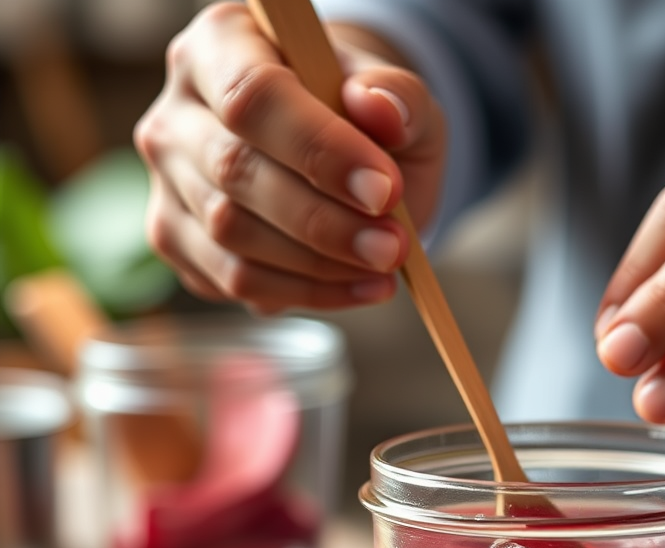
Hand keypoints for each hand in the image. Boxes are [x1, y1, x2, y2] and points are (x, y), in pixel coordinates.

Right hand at [134, 2, 444, 314]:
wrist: (344, 165)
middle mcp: (178, 108)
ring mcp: (169, 179)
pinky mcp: (177, 239)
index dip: (319, 149)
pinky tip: (359, 287)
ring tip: (384, 265)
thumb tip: (381, 109)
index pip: (252, 95)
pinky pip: (235, 281)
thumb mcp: (401, 100)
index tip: (384, 191)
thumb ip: (399, 96)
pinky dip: (305, 293)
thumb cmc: (367, 125)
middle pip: (235, 172)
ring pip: (231, 236)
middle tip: (393, 247)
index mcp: (223, 42)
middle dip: (325, 221)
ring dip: (318, 264)